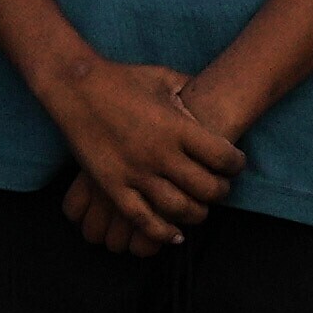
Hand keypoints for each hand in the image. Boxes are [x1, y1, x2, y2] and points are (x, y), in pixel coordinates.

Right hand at [50, 59, 244, 254]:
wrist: (75, 86)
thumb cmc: (123, 78)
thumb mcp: (164, 78)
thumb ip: (191, 91)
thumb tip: (212, 94)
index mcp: (177, 127)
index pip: (223, 157)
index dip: (236, 165)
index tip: (235, 166)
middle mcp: (160, 153)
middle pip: (207, 188)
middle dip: (221, 192)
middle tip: (221, 189)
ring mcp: (135, 173)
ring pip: (179, 209)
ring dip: (197, 214)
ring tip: (200, 209)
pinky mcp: (113, 186)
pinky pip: (143, 220)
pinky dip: (162, 233)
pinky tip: (174, 234)